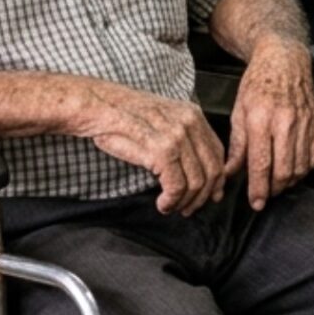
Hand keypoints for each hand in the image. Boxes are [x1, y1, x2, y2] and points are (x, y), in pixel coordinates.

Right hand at [77, 81, 226, 215]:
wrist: (96, 105)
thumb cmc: (121, 116)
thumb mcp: (160, 120)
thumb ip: (182, 140)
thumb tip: (200, 172)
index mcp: (193, 114)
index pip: (218, 154)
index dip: (216, 181)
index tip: (210, 196)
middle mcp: (190, 122)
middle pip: (211, 170)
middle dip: (201, 197)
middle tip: (187, 209)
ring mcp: (177, 135)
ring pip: (196, 182)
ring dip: (184, 202)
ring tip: (170, 207)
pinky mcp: (162, 149)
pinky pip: (177, 185)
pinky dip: (172, 201)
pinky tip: (162, 204)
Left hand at [224, 38, 313, 209]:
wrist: (284, 60)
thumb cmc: (258, 84)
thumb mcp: (238, 112)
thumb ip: (237, 146)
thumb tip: (230, 173)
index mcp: (261, 119)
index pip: (261, 164)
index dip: (259, 188)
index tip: (256, 202)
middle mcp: (284, 122)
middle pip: (283, 170)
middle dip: (274, 189)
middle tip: (266, 193)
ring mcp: (304, 123)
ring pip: (301, 167)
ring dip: (289, 181)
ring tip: (278, 181)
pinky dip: (306, 168)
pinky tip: (295, 167)